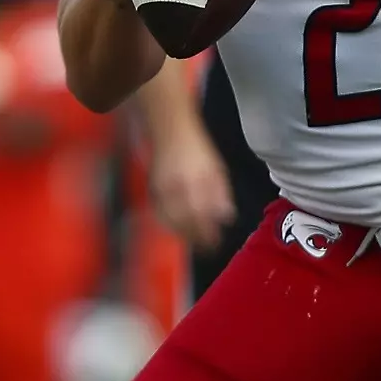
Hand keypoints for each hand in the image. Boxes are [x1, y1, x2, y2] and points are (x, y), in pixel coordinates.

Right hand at [148, 123, 235, 250]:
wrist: (171, 132)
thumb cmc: (197, 150)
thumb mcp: (217, 169)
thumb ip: (221, 194)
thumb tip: (227, 217)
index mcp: (196, 182)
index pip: (203, 216)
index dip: (209, 234)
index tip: (216, 243)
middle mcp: (177, 188)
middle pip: (187, 222)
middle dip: (198, 238)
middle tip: (208, 248)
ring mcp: (163, 190)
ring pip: (172, 221)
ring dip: (184, 235)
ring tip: (195, 243)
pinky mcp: (153, 190)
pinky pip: (160, 214)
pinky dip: (169, 225)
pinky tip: (178, 230)